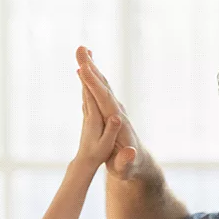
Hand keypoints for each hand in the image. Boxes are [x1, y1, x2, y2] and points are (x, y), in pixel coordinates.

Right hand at [76, 46, 142, 179]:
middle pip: (103, 86)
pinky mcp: (110, 111)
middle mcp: (117, 112)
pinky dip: (92, 78)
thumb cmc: (129, 168)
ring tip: (82, 51)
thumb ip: (126, 162)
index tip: (83, 69)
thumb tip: (129, 152)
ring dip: (92, 68)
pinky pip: (100, 91)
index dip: (93, 85)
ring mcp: (115, 110)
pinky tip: (85, 69)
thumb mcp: (126, 169)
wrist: (138, 164)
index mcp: (119, 123)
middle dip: (92, 68)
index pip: (105, 100)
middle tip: (80, 48)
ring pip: (102, 85)